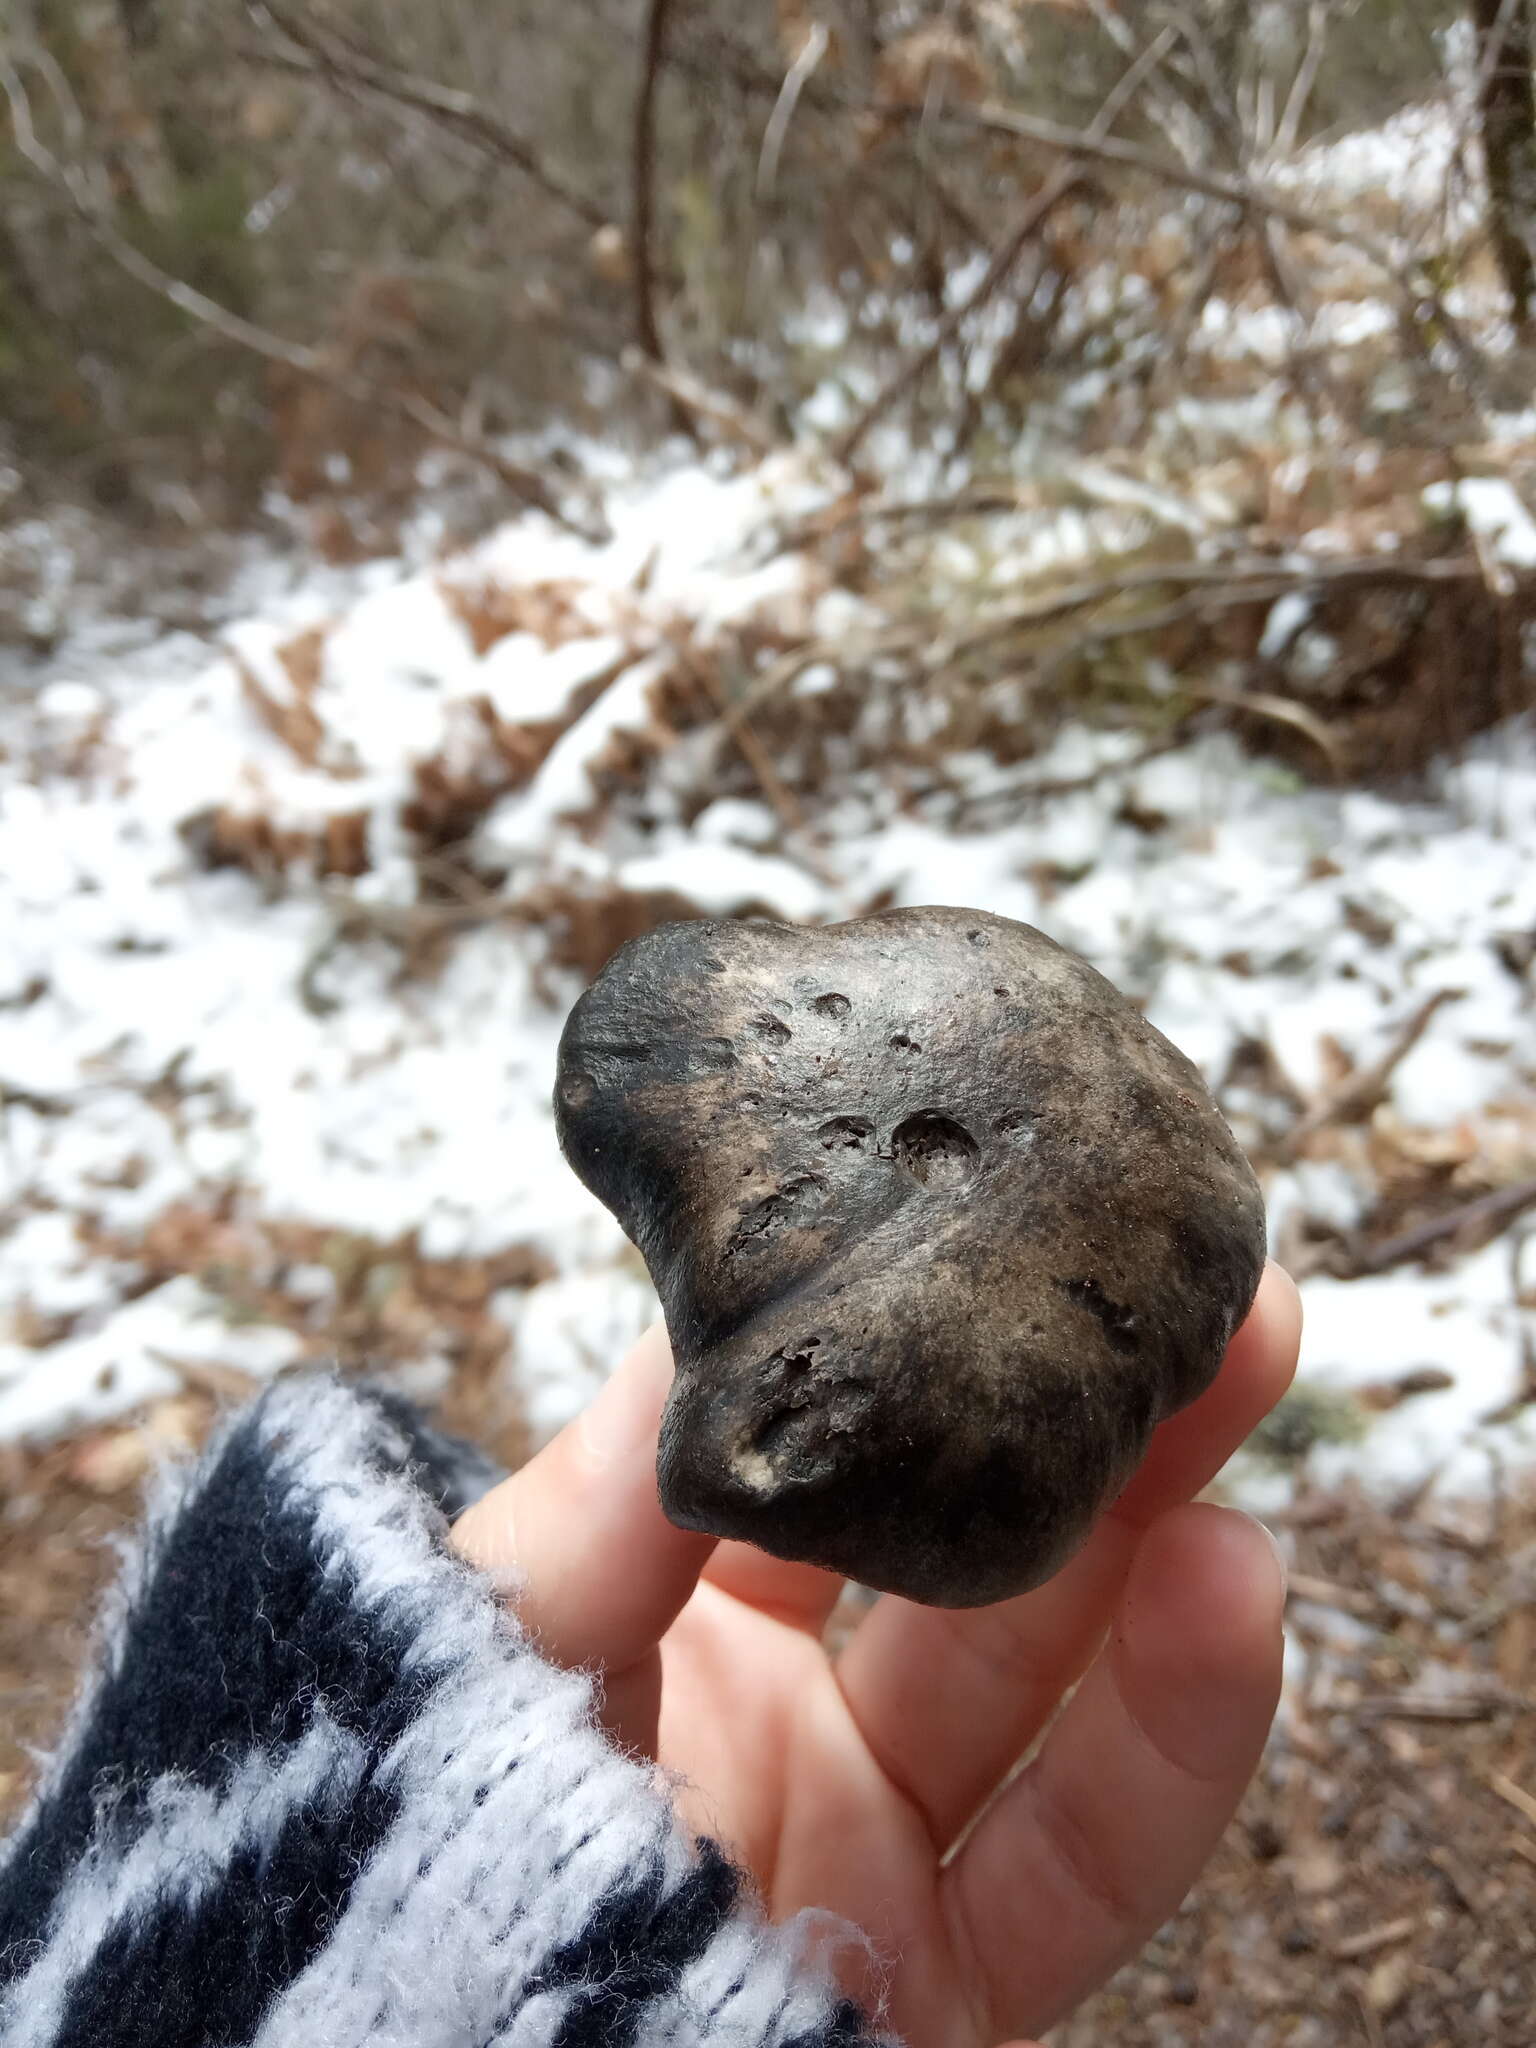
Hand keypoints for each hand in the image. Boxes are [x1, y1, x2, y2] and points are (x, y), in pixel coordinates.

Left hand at [453, 1263, 1299, 2046]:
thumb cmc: (422, 1850)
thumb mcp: (483, 1658)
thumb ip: (586, 1517)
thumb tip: (693, 1325)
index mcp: (669, 1616)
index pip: (824, 1452)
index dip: (920, 1343)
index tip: (1006, 1224)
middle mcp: (785, 1718)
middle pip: (971, 1543)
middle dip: (1082, 1408)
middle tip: (1181, 1276)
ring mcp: (872, 1842)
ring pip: (1054, 1675)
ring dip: (1161, 1531)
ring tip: (1239, 1371)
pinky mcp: (943, 1976)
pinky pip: (1084, 1860)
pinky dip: (1175, 1733)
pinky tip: (1233, 1586)